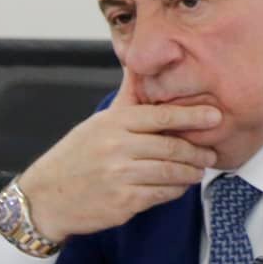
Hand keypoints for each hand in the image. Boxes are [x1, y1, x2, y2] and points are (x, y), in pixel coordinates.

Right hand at [15, 69, 219, 242]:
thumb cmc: (77, 155)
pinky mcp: (123, 202)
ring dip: (190, 172)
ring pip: (171, 172)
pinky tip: (178, 186)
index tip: (216, 115)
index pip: (161, 116)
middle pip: (172, 146)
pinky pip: (162, 194)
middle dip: (197, 150)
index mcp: (113, 123)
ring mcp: (120, 176)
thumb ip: (127, 97)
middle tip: (211, 152)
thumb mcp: (99, 122)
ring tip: (198, 169)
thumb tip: (139, 61)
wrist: (46, 196)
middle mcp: (116, 148)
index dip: (193, 115)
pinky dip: (175, 190)